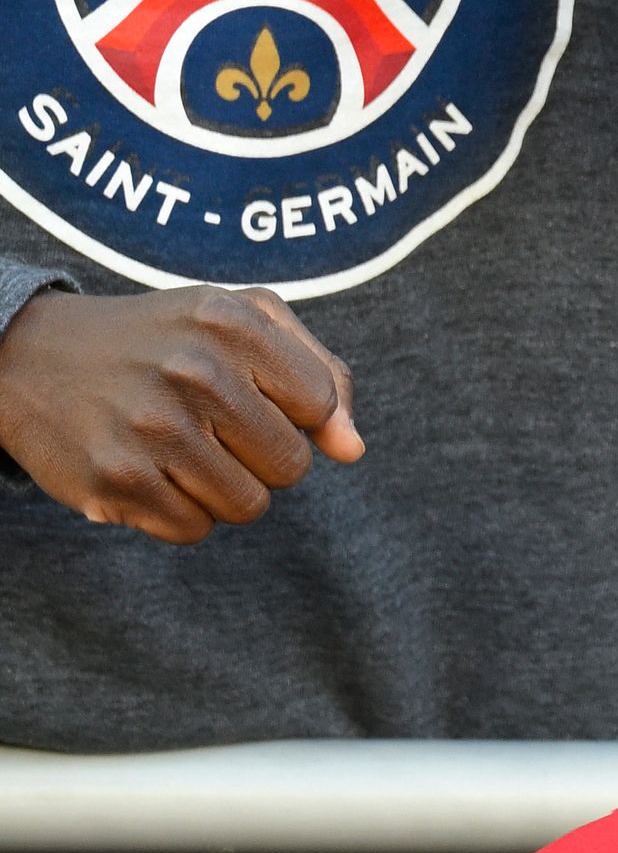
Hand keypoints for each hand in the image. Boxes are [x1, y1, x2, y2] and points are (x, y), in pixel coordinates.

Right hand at [0, 285, 360, 540]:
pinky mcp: (117, 479)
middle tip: (202, 423)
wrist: (25, 354)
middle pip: (290, 466)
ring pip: (248, 505)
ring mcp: (152, 427)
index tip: (242, 390)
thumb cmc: (157, 343)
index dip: (288, 409)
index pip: (319, 404)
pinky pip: (194, 530)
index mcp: (230, 322)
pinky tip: (142, 468)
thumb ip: (319, 373)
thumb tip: (351, 448)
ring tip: (171, 444)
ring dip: (218, 487)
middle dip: (256, 454)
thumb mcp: (237, 322)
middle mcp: (193, 370)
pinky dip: (175, 510)